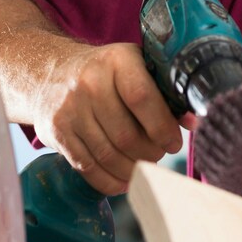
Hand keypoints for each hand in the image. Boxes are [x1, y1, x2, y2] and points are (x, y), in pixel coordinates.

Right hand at [36, 43, 187, 194]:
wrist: (47, 74)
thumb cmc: (103, 73)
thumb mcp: (134, 66)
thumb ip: (163, 91)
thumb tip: (193, 122)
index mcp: (117, 61)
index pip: (142, 98)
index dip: (162, 127)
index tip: (173, 142)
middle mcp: (89, 83)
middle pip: (126, 134)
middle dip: (150, 153)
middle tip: (158, 154)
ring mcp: (69, 109)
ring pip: (108, 155)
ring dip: (132, 169)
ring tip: (142, 166)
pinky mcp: (57, 133)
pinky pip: (88, 167)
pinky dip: (110, 180)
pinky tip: (123, 179)